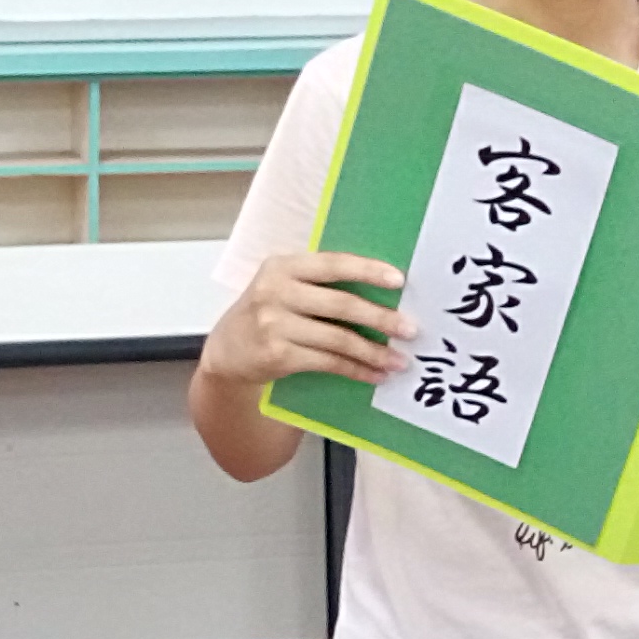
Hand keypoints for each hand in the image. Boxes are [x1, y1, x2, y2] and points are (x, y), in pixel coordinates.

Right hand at [201, 251, 414, 389]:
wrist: (226, 350)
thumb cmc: (265, 314)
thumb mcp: (283, 287)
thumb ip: (320, 285)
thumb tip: (381, 294)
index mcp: (282, 266)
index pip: (333, 264)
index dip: (368, 270)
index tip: (399, 281)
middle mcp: (276, 291)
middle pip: (340, 304)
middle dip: (381, 318)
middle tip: (411, 330)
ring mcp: (274, 324)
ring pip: (338, 338)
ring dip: (374, 351)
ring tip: (399, 360)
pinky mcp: (278, 355)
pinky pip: (328, 362)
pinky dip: (356, 369)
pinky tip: (374, 374)